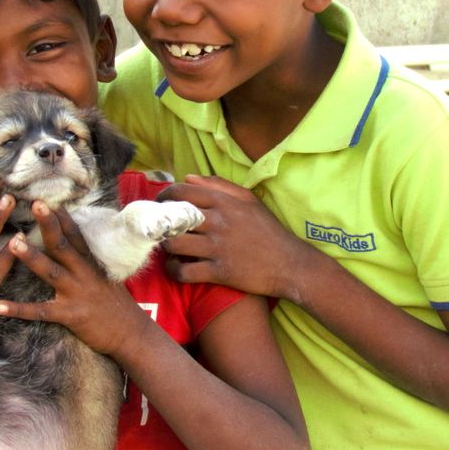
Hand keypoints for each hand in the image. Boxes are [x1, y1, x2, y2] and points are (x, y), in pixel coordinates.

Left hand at [0, 202, 147, 357]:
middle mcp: (83, 273)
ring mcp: (76, 293)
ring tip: (12, 242)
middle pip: (62, 245)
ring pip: (50, 271)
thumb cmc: (117, 306)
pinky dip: (18, 309)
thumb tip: (73, 249)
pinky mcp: (70, 315)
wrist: (131, 334)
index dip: (62, 216)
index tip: (48, 198)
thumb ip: (88, 263)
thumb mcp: (106, 278)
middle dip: (48, 224)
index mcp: (91, 263)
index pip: (76, 234)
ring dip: (30, 256)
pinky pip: (40, 311)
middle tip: (34, 203)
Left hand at [156, 175, 313, 300]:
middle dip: (160, 222)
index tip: (160, 203)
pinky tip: (175, 268)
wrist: (289, 263)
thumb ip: (219, 186)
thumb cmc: (268, 230)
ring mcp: (218, 248)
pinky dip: (174, 270)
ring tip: (168, 248)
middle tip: (159, 227)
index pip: (182, 191)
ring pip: (174, 244)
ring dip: (165, 247)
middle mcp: (219, 222)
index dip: (164, 195)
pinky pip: (184, 271)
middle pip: (173, 217)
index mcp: (224, 202)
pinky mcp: (219, 272)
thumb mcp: (249, 200)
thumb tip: (188, 177)